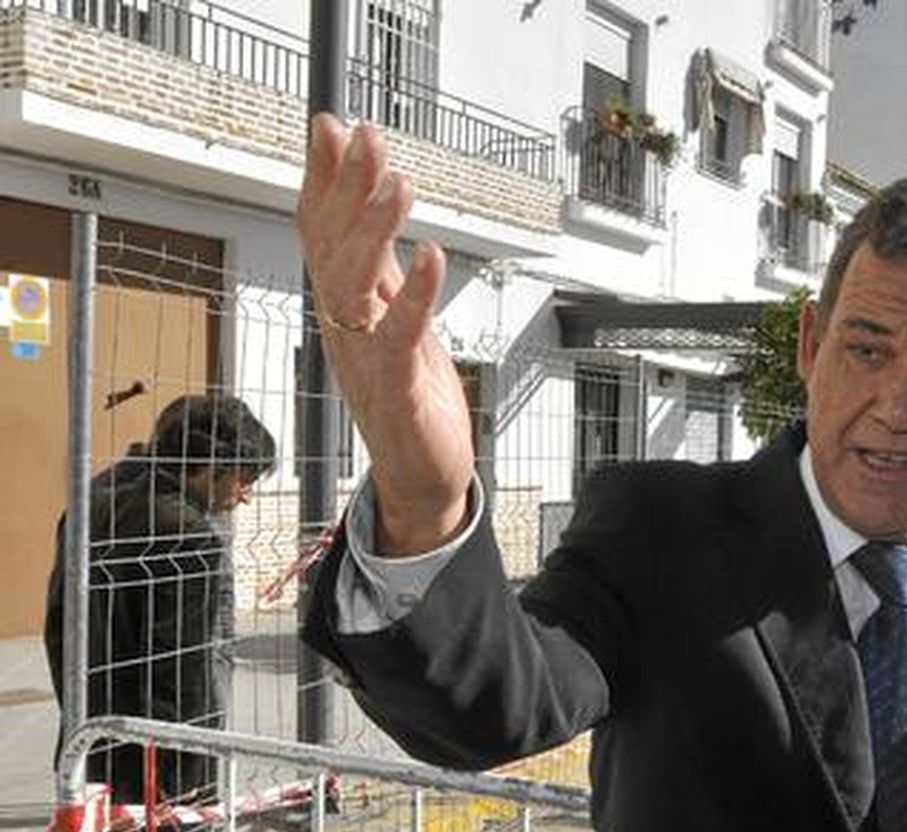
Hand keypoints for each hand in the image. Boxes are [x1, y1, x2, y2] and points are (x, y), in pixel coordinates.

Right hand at [296, 114, 474, 554]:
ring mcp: (366, 359)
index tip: (331, 125)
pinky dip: (416, 296)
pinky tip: (432, 257)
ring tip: (399, 183)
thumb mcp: (398, 317)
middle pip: (332, 249)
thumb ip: (383, 263)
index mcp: (344, 309)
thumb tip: (371, 201)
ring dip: (375, 231)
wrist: (423, 479)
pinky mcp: (398, 391)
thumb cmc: (412, 397)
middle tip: (366, 136)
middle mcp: (344, 329)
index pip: (321, 233)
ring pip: (355, 286)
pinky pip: (399, 338)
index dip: (323, 179)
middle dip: (347, 189)